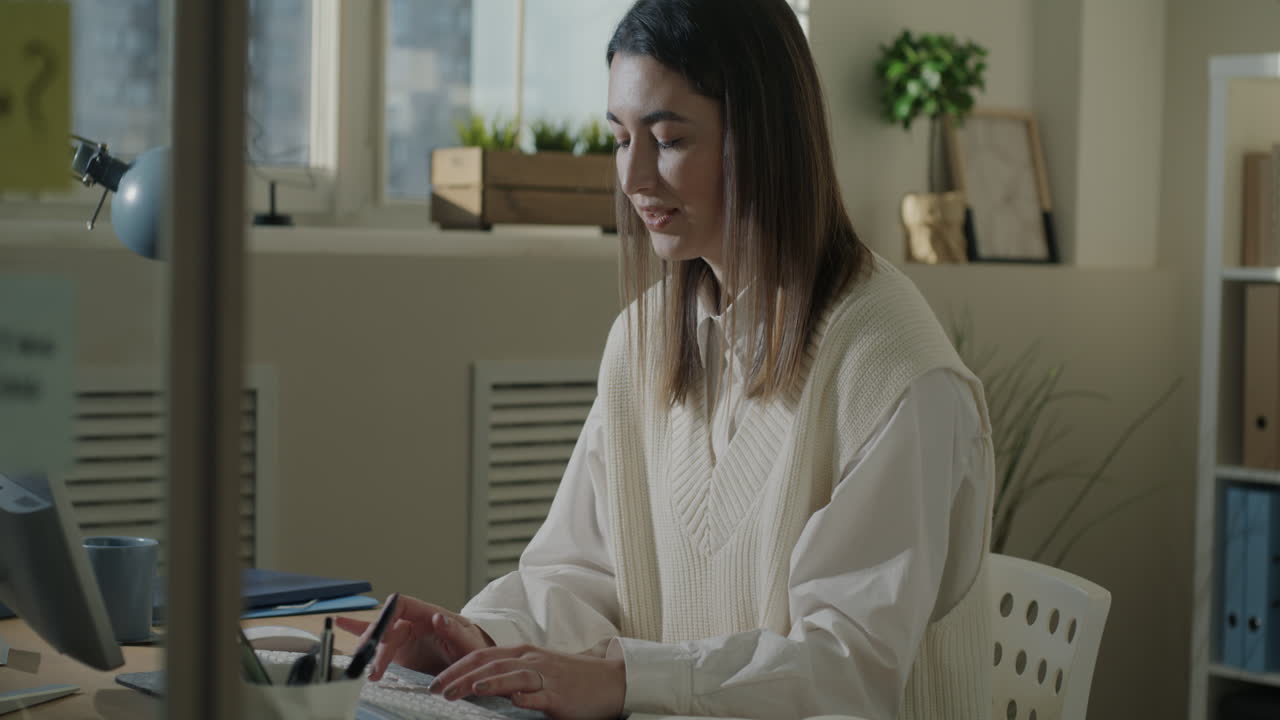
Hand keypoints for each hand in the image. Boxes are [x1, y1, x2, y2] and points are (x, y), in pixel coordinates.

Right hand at [335, 594, 493, 680]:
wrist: (474, 665)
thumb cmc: (474, 648)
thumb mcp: (469, 641)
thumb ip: (455, 630)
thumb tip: (438, 617)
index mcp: (428, 613)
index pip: (401, 604)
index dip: (387, 614)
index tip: (380, 634)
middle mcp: (412, 622)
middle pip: (385, 625)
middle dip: (375, 644)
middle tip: (373, 669)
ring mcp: (404, 636)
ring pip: (378, 637)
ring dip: (367, 650)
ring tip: (360, 667)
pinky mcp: (400, 651)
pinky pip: (377, 640)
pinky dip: (358, 631)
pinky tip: (341, 623)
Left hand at [430, 644, 625, 719]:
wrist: (610, 681)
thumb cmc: (570, 678)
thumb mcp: (536, 671)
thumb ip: (510, 676)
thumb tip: (478, 686)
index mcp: (522, 654)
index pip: (481, 656)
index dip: (456, 667)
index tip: (435, 681)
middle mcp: (531, 660)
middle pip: (489, 664)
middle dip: (460, 676)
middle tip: (436, 690)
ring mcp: (545, 677)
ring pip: (510, 675)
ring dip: (486, 682)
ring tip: (464, 690)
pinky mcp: (559, 695)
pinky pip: (539, 695)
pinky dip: (524, 696)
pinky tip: (512, 700)